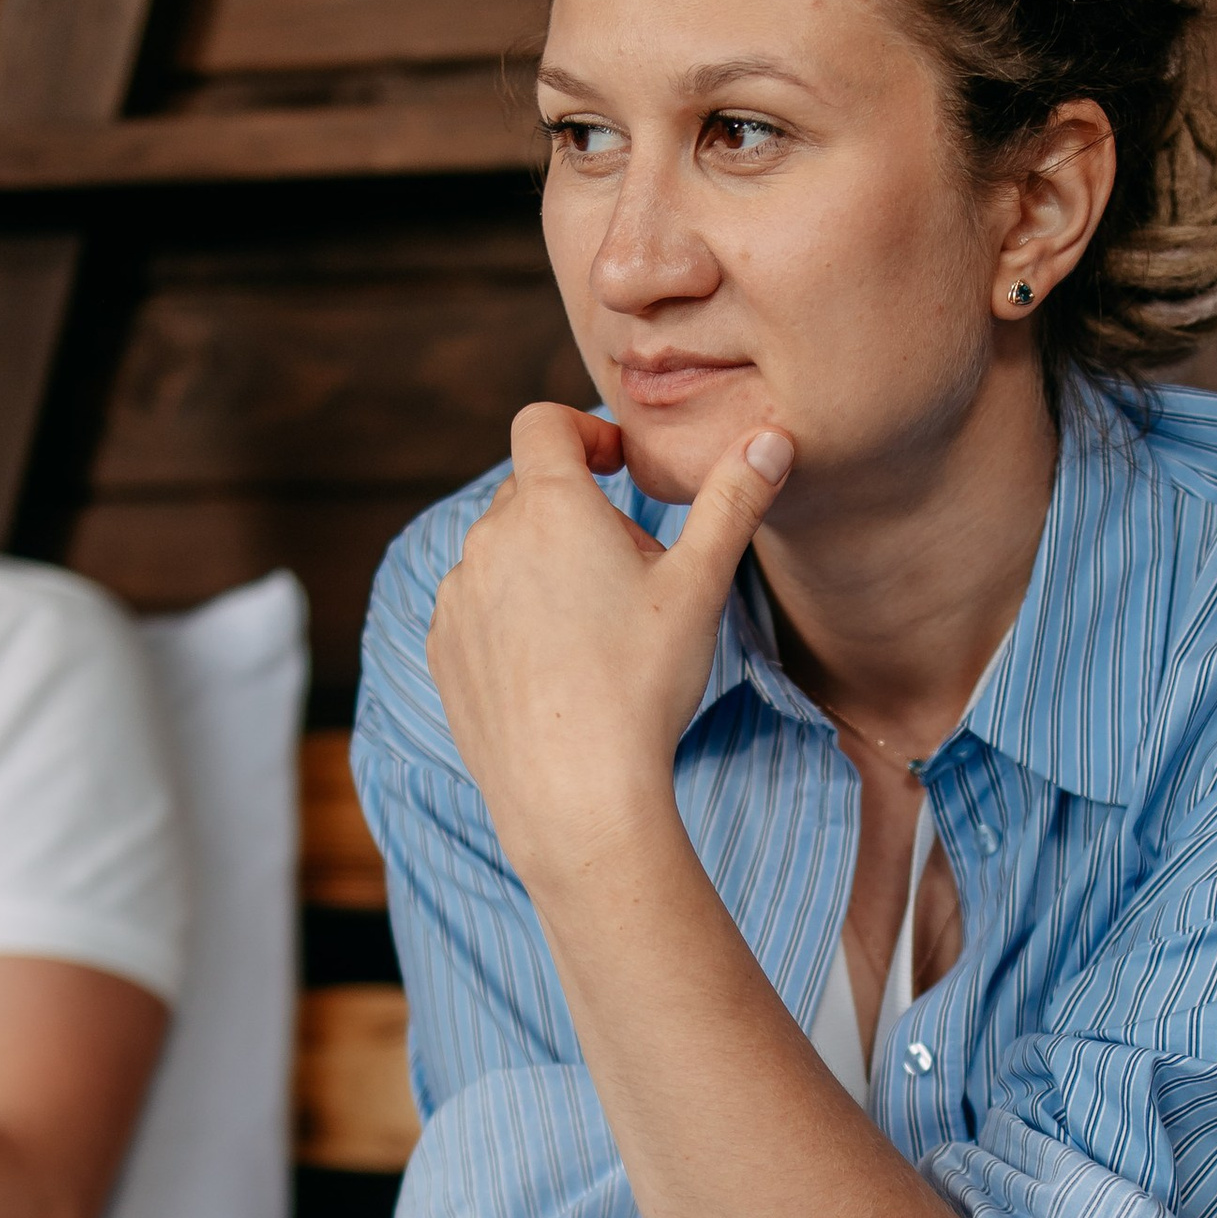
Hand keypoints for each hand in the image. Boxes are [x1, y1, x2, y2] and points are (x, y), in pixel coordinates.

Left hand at [426, 403, 794, 890]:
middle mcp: (488, 539)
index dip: (584, 431)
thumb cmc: (641, 686)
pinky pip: (477, 606)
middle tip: (632, 575)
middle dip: (578, 513)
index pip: (542, 422)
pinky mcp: (442, 649)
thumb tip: (774, 438)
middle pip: (529, 492)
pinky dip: (510, 616)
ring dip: (542, 565)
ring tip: (595, 630)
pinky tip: (555, 667)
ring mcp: (458, 597)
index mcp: (549, 506)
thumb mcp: (700, 586)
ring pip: (502, 552)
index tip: (618, 471)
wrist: (575, 795)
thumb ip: (734, 501)